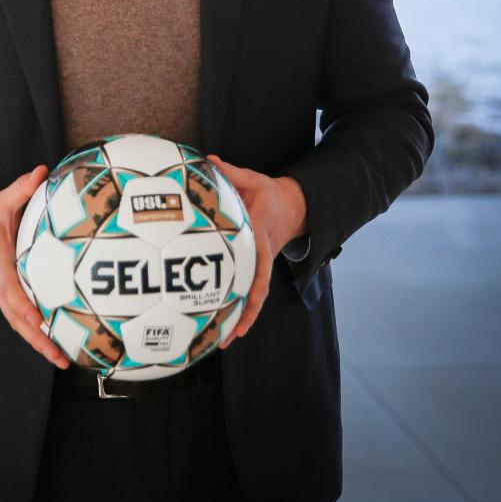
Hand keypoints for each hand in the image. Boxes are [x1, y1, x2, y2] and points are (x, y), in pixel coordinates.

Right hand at [0, 164, 69, 369]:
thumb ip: (22, 188)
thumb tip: (41, 170)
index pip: (13, 291)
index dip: (27, 308)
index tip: (43, 321)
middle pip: (19, 320)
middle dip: (39, 339)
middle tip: (61, 356)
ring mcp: (1, 296)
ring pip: (20, 326)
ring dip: (39, 343)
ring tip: (63, 359)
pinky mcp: (5, 298)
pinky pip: (21, 320)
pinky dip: (36, 334)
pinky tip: (55, 343)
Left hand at [206, 154, 306, 350]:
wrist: (292, 205)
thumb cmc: (269, 194)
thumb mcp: (253, 180)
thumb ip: (231, 172)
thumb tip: (209, 160)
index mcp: (260, 238)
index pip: (260, 265)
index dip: (254, 284)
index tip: (247, 299)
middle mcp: (262, 257)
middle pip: (257, 292)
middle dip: (246, 315)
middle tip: (229, 337)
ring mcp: (259, 265)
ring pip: (252, 297)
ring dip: (241, 318)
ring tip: (223, 341)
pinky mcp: (253, 267)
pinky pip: (245, 289)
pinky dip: (236, 306)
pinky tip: (219, 321)